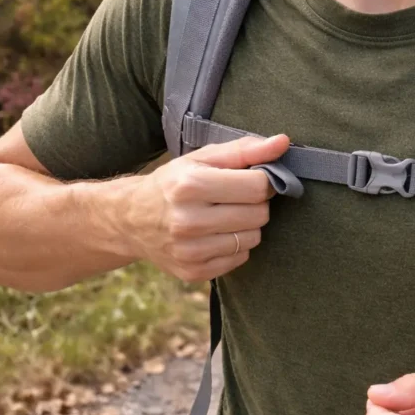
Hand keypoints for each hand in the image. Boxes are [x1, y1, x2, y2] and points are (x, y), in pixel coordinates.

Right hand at [121, 134, 290, 281]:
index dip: (262, 181)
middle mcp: (188, 221)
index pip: (258, 186)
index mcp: (190, 186)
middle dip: (255, 203)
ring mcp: (190, 251)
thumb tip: (283, 142)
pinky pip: (240, 258)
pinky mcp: (193, 272)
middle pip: (259, 214)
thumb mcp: (203, 158)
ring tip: (225, 216)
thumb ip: (246, 150)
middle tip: (235, 198)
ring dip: (247, 225)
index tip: (252, 179)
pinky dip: (235, 245)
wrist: (130, 219)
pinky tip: (216, 235)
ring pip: (253, 238)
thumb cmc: (174, 183)